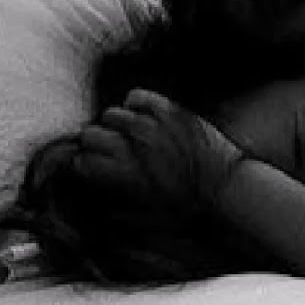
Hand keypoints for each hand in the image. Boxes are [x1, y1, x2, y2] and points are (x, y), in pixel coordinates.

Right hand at [75, 88, 244, 211]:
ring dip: (116, 125)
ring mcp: (150, 126)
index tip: (91, 164)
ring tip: (132, 133)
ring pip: (110, 114)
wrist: (225, 186)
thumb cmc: (185, 204)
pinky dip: (135, 103)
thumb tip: (90, 183)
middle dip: (95, 142)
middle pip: (89, 135)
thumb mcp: (142, 208)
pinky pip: (135, 96)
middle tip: (110, 148)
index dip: (83, 162)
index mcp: (120, 175)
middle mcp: (130, 149)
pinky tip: (145, 114)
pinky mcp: (168, 111)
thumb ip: (113, 191)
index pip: (79, 160)